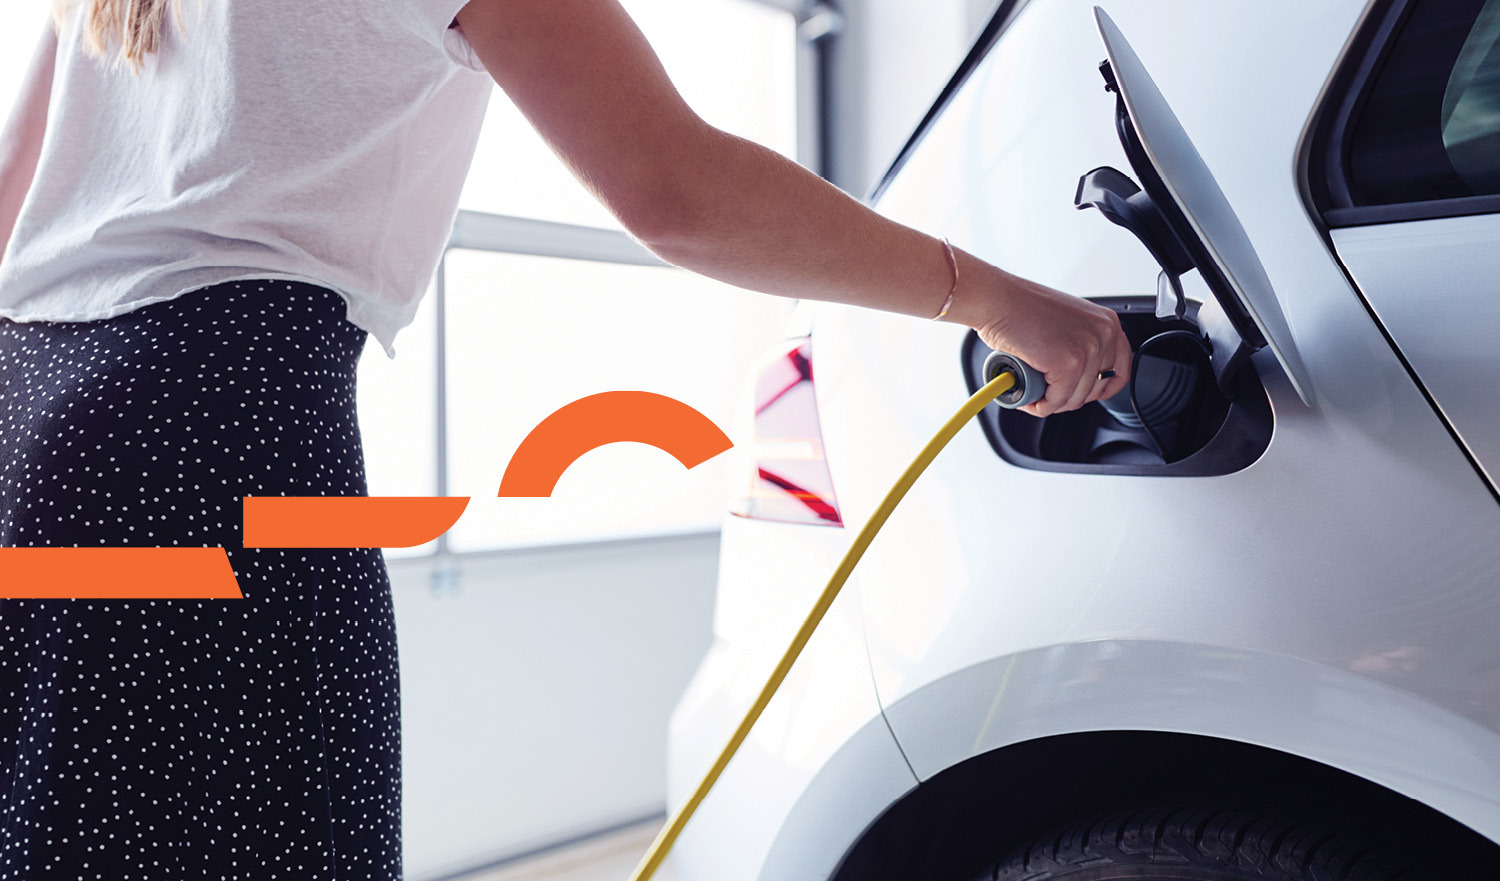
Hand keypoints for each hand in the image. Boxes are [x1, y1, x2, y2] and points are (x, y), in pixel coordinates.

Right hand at [951, 260, 1131, 417]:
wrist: (997, 300)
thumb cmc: (1020, 307)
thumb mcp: (1066, 321)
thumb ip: (1080, 342)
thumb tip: (1080, 373)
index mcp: (1106, 323)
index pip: (1121, 368)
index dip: (1103, 388)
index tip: (1087, 394)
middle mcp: (1103, 334)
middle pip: (1096, 388)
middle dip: (1070, 397)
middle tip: (1047, 393)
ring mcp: (1087, 349)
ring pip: (1074, 399)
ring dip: (1051, 403)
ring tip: (1033, 393)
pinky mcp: (1068, 364)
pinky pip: (1056, 401)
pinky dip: (1040, 405)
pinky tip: (1028, 397)